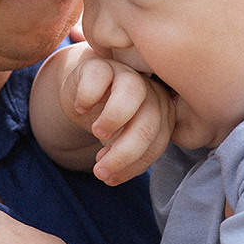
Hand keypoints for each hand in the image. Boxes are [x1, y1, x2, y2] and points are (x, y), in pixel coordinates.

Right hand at [57, 47, 173, 185]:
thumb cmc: (109, 120)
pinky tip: (80, 109)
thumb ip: (125, 158)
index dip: (135, 165)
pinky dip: (88, 96)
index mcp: (162, 112)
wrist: (84, 93)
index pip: (158, 142)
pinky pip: (99, 76)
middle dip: (124, 153)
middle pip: (149, 121)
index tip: (110, 178)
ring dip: (114, 118)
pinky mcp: (99, 64)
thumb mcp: (121, 141)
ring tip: (97, 134)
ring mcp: (125, 73)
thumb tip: (110, 177)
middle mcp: (150, 90)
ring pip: (133, 91)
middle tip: (100, 171)